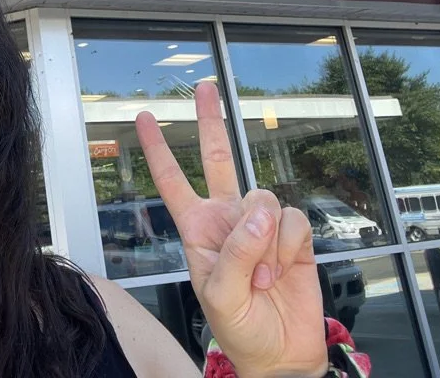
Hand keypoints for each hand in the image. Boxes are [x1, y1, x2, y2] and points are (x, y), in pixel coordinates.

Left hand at [135, 82, 327, 377]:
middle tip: (204, 89)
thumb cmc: (239, 327)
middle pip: (218, 158)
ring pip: (264, 197)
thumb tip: (258, 213)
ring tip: (261, 275)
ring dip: (265, 240)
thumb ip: (235, 252)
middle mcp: (227, 217)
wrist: (280, 352)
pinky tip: (282, 269)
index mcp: (197, 228)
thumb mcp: (220, 294)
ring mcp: (260, 223)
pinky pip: (294, 219)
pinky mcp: (293, 234)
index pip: (172, 181)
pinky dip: (288, 246)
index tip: (145, 118)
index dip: (158, 150)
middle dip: (209, 122)